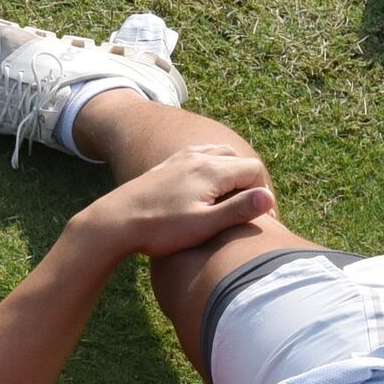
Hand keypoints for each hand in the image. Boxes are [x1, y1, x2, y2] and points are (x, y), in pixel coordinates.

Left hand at [73, 148, 278, 261]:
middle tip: (251, 212)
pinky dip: (213, 168)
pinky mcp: (167, 165)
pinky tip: (207, 189)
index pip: (254, 171)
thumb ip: (238, 210)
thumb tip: (269, 197)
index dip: (264, 196)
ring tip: (233, 201)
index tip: (263, 222)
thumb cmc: (160, 228)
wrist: (114, 221)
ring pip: (220, 156)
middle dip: (251, 183)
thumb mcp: (204, 224)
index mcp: (211, 169)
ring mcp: (181, 158)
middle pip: (239, 161)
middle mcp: (198, 156)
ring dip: (232, 174)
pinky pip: (200, 157)